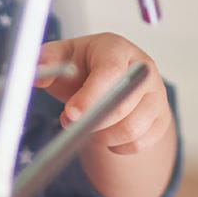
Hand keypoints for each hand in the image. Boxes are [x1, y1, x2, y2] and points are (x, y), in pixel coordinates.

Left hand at [36, 33, 171, 155]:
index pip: (110, 72)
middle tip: (70, 121)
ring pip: (132, 129)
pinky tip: (106, 135)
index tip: (71, 113)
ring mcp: (157, 94)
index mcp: (117, 49)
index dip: (91, 96)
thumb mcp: (61, 57)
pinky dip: (118, 147)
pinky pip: (141, 143)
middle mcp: (143, 69)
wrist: (110, 82)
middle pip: (124, 105)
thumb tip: (36, 74)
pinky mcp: (161, 117)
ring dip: (103, 136)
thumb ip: (47, 60)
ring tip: (88, 127)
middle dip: (92, 121)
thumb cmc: (83, 67)